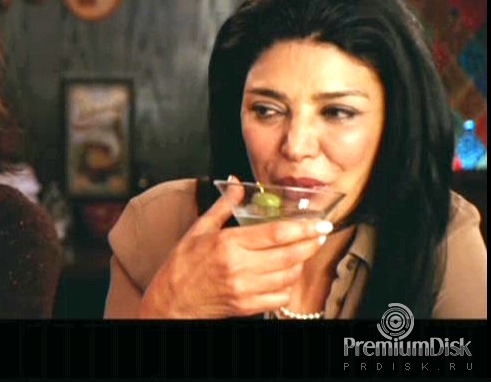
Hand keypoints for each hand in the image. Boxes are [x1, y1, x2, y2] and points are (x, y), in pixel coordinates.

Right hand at [139, 176, 332, 318]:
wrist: (171, 301)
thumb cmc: (182, 265)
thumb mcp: (199, 230)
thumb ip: (223, 206)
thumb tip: (235, 184)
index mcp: (228, 244)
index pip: (276, 233)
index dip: (303, 227)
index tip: (320, 222)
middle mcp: (240, 267)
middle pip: (290, 254)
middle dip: (310, 243)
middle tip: (319, 235)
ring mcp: (245, 289)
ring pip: (288, 275)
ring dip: (300, 263)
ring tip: (301, 252)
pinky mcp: (248, 306)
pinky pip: (280, 297)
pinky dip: (288, 286)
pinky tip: (284, 275)